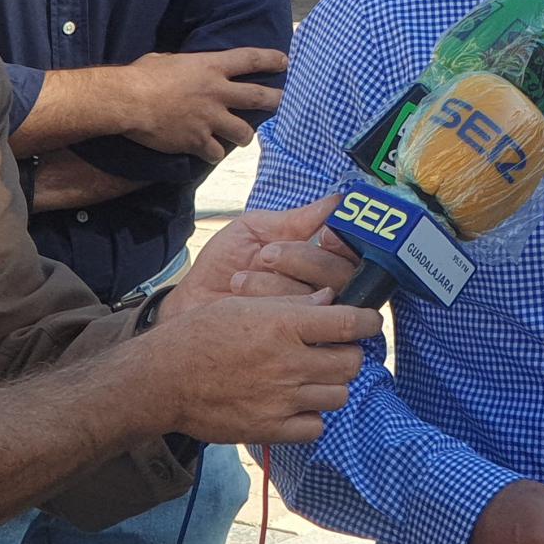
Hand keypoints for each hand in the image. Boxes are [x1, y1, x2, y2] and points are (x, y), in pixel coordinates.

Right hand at [121, 48, 287, 162]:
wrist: (127, 101)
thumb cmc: (142, 75)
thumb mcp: (168, 59)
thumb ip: (184, 65)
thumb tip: (181, 65)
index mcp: (212, 67)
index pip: (251, 59)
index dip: (271, 60)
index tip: (285, 62)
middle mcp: (218, 92)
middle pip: (260, 97)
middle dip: (277, 100)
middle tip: (284, 102)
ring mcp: (210, 118)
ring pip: (244, 132)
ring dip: (246, 135)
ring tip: (244, 137)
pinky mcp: (197, 140)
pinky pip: (216, 152)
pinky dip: (214, 154)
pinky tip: (210, 153)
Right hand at [138, 291, 379, 443]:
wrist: (163, 380)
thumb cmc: (202, 334)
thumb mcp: (246, 304)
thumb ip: (292, 303)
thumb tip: (330, 298)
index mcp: (286, 325)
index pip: (351, 323)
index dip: (370, 321)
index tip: (372, 321)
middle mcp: (289, 363)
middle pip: (352, 362)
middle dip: (352, 354)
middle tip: (339, 351)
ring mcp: (281, 399)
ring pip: (340, 395)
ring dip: (334, 385)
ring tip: (317, 378)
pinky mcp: (269, 429)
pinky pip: (315, 428)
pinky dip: (314, 417)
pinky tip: (300, 405)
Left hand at [166, 195, 362, 316]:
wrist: (191, 303)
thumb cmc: (224, 265)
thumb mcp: (255, 231)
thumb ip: (297, 219)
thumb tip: (340, 201)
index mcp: (318, 258)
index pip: (352, 250)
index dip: (343, 242)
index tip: (324, 234)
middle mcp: (321, 288)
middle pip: (343, 275)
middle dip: (303, 260)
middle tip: (266, 255)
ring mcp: (309, 318)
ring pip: (320, 299)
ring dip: (276, 284)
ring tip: (241, 279)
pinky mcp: (294, 342)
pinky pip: (299, 324)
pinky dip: (269, 306)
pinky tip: (242, 298)